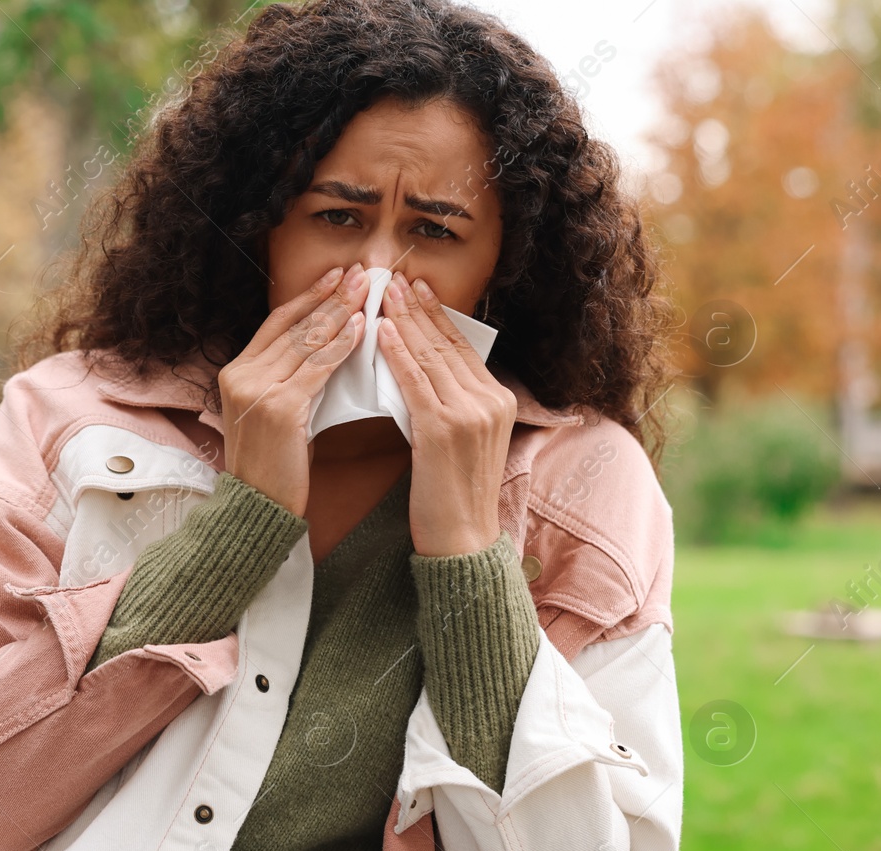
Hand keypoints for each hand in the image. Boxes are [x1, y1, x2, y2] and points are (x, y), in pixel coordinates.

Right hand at [219, 262, 369, 516]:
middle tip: (362, 272)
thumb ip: (291, 379)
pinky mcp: (278, 407)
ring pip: (306, 341)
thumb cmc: (274, 465)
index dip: (308, 296)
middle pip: (294, 325)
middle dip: (331, 296)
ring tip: (367, 291)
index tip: (336, 276)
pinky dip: (341, 346)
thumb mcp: (274, 412)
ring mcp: (257, 390)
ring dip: (341, 312)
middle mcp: (241, 375)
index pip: (277, 323)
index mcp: (236, 372)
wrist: (258, 505)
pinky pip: (317, 368)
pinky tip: (361, 328)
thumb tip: (330, 346)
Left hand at [377, 270, 515, 556]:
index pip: (462, 348)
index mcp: (498, 401)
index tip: (417, 289)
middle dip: (419, 307)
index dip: (438, 316)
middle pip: (447, 344)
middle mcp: (489, 401)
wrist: (461, 543)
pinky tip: (382, 331)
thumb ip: (447, 406)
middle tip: (395, 277)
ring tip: (383, 293)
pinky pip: (416, 382)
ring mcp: (470, 414)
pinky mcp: (444, 430)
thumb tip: (418, 374)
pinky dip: (398, 353)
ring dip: (405, 319)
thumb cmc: (451, 499)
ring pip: (431, 356)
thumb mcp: (459, 443)